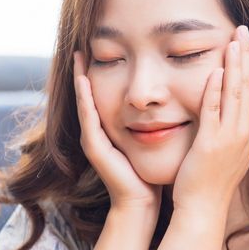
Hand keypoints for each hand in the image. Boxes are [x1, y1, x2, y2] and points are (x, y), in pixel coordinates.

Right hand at [73, 50, 162, 211]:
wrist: (141, 203)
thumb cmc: (149, 174)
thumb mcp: (151, 140)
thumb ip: (153, 122)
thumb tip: (171, 101)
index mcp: (110, 129)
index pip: (102, 94)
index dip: (101, 73)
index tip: (99, 49)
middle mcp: (97, 132)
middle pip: (88, 95)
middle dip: (83, 71)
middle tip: (81, 46)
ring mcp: (93, 139)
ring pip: (85, 102)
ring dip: (80, 79)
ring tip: (78, 56)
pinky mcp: (95, 147)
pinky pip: (88, 117)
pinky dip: (85, 98)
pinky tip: (84, 80)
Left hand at [172, 25, 248, 215]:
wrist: (203, 209)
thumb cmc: (211, 181)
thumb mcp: (230, 150)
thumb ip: (233, 127)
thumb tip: (235, 106)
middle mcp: (245, 134)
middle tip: (246, 30)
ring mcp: (230, 139)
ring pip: (236, 94)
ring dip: (236, 65)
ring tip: (234, 40)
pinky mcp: (210, 144)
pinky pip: (214, 111)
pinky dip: (216, 90)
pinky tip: (217, 70)